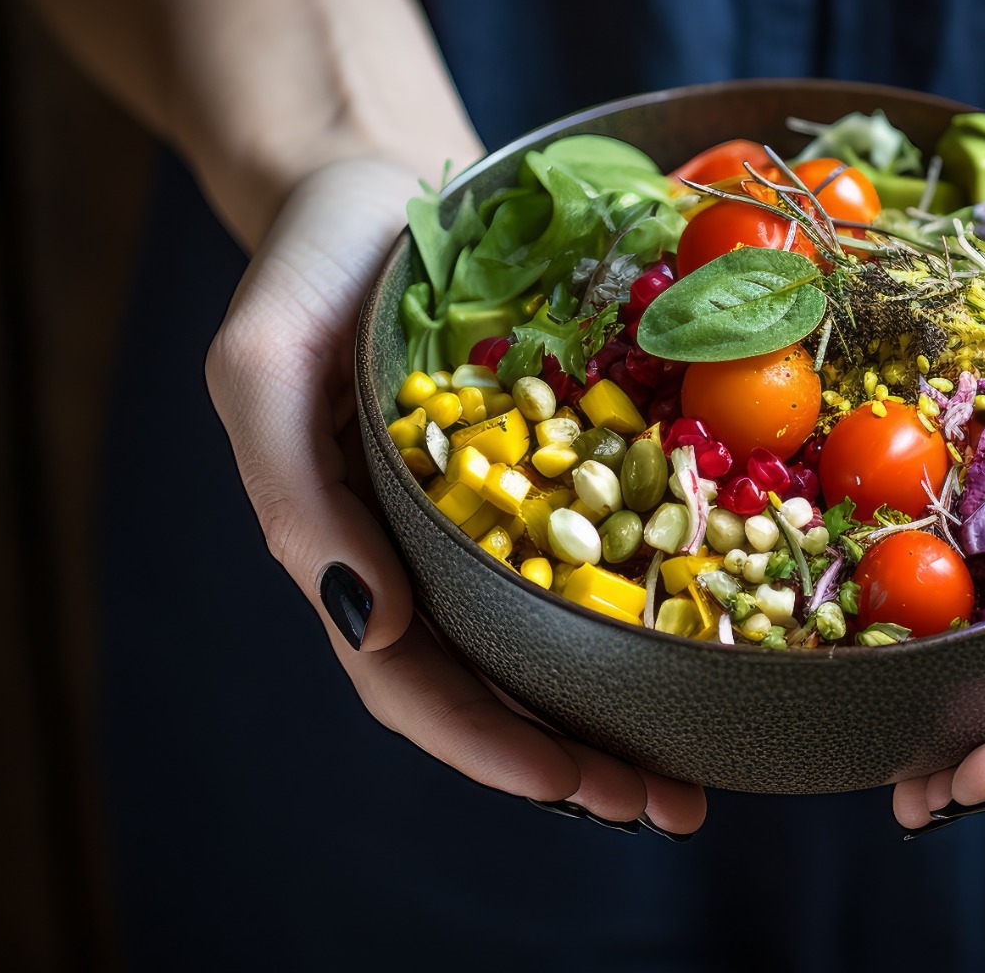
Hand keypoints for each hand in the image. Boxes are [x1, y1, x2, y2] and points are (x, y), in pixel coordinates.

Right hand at [205, 159, 706, 833]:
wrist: (381, 175)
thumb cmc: (309, 265)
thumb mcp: (263, 363)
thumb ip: (294, 492)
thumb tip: (373, 627)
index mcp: (355, 549)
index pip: (413, 680)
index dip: (487, 746)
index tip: (571, 788)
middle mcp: (431, 548)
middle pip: (501, 685)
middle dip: (578, 762)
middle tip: (670, 810)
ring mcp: (502, 509)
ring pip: (561, 638)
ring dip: (625, 712)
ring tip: (704, 771)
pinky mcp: (566, 457)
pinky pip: (615, 545)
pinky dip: (656, 604)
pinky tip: (720, 633)